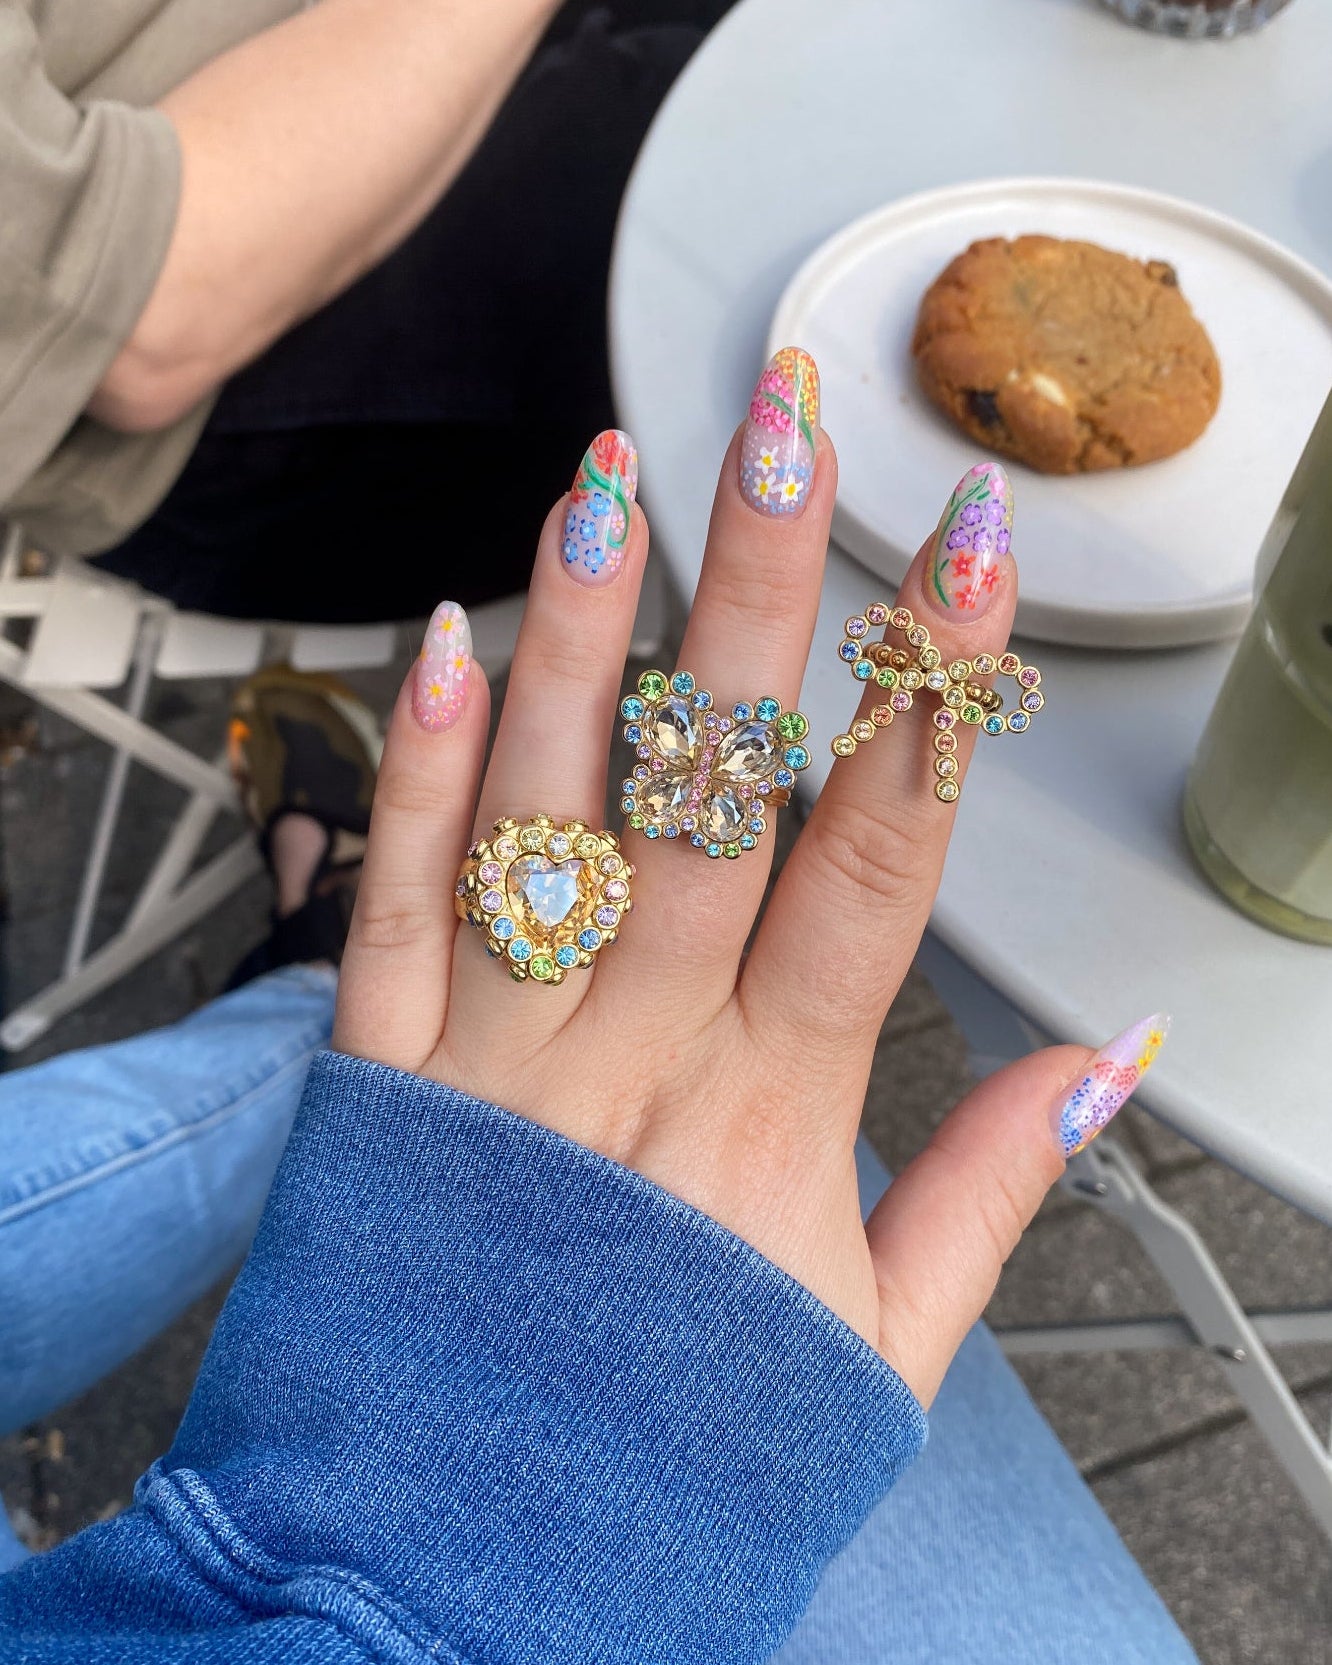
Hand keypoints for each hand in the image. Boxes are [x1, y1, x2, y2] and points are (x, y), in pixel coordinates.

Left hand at [334, 356, 1113, 1408]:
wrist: (459, 1577)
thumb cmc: (675, 1452)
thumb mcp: (880, 1353)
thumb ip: (992, 1193)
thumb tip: (1095, 1061)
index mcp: (773, 1114)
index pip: (875, 859)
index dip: (928, 693)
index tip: (964, 552)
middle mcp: (632, 1055)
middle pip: (710, 784)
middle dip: (756, 590)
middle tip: (778, 426)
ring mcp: (493, 1054)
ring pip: (545, 807)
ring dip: (583, 633)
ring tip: (609, 481)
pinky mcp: (374, 1080)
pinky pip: (392, 903)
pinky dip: (420, 771)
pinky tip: (450, 642)